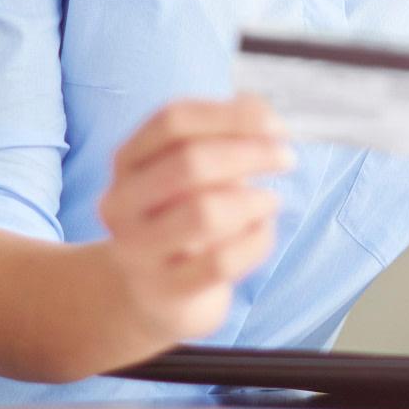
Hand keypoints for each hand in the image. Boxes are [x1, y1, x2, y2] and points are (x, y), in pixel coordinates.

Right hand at [98, 93, 295, 343]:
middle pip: (189, 163)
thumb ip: (231, 129)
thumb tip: (264, 116)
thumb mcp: (201, 168)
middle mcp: (121, 203)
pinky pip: (222, 261)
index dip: (230, 116)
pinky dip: (256, 240)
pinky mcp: (164, 291)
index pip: (173, 120)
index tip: (276, 126)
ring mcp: (137, 251)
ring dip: (253, 200)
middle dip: (251, 154)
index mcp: (127, 160)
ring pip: (204, 213)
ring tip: (271, 200)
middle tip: (287, 158)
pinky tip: (261, 232)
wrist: (157, 293)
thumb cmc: (186, 213)